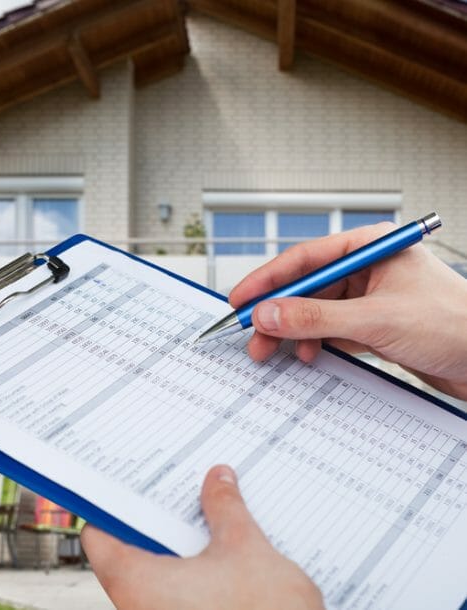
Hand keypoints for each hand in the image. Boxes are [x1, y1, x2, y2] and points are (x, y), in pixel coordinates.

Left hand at [81, 465, 323, 609]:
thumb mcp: (245, 549)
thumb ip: (226, 509)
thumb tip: (219, 481)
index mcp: (138, 583)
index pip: (99, 536)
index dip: (112, 505)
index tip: (130, 484)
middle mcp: (139, 607)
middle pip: (132, 549)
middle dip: (159, 518)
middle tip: (179, 490)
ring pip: (158, 573)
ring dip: (180, 545)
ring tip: (206, 514)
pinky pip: (177, 594)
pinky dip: (193, 571)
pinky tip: (221, 553)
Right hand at [229, 222, 466, 400]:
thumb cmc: (456, 324)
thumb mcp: (376, 319)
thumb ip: (316, 317)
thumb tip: (268, 313)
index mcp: (370, 248)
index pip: (305, 259)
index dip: (267, 280)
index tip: (240, 299)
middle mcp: (367, 269)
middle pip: (306, 287)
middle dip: (277, 313)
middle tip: (251, 335)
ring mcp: (369, 298)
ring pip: (315, 312)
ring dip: (292, 333)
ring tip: (273, 353)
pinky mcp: (373, 325)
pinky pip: (330, 330)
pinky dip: (315, 343)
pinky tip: (308, 356)